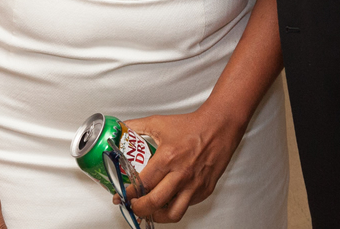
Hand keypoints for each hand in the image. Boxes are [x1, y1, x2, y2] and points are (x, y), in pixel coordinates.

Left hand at [123, 106, 245, 222]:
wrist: (219, 127)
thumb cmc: (191, 126)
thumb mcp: (159, 123)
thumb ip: (136, 127)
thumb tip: (121, 129)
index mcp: (167, 158)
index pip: (142, 183)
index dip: (129, 193)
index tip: (122, 195)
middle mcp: (181, 175)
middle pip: (154, 203)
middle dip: (138, 208)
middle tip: (133, 205)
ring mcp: (194, 185)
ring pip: (172, 214)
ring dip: (157, 216)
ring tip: (150, 211)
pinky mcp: (205, 190)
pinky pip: (187, 206)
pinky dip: (175, 206)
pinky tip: (168, 200)